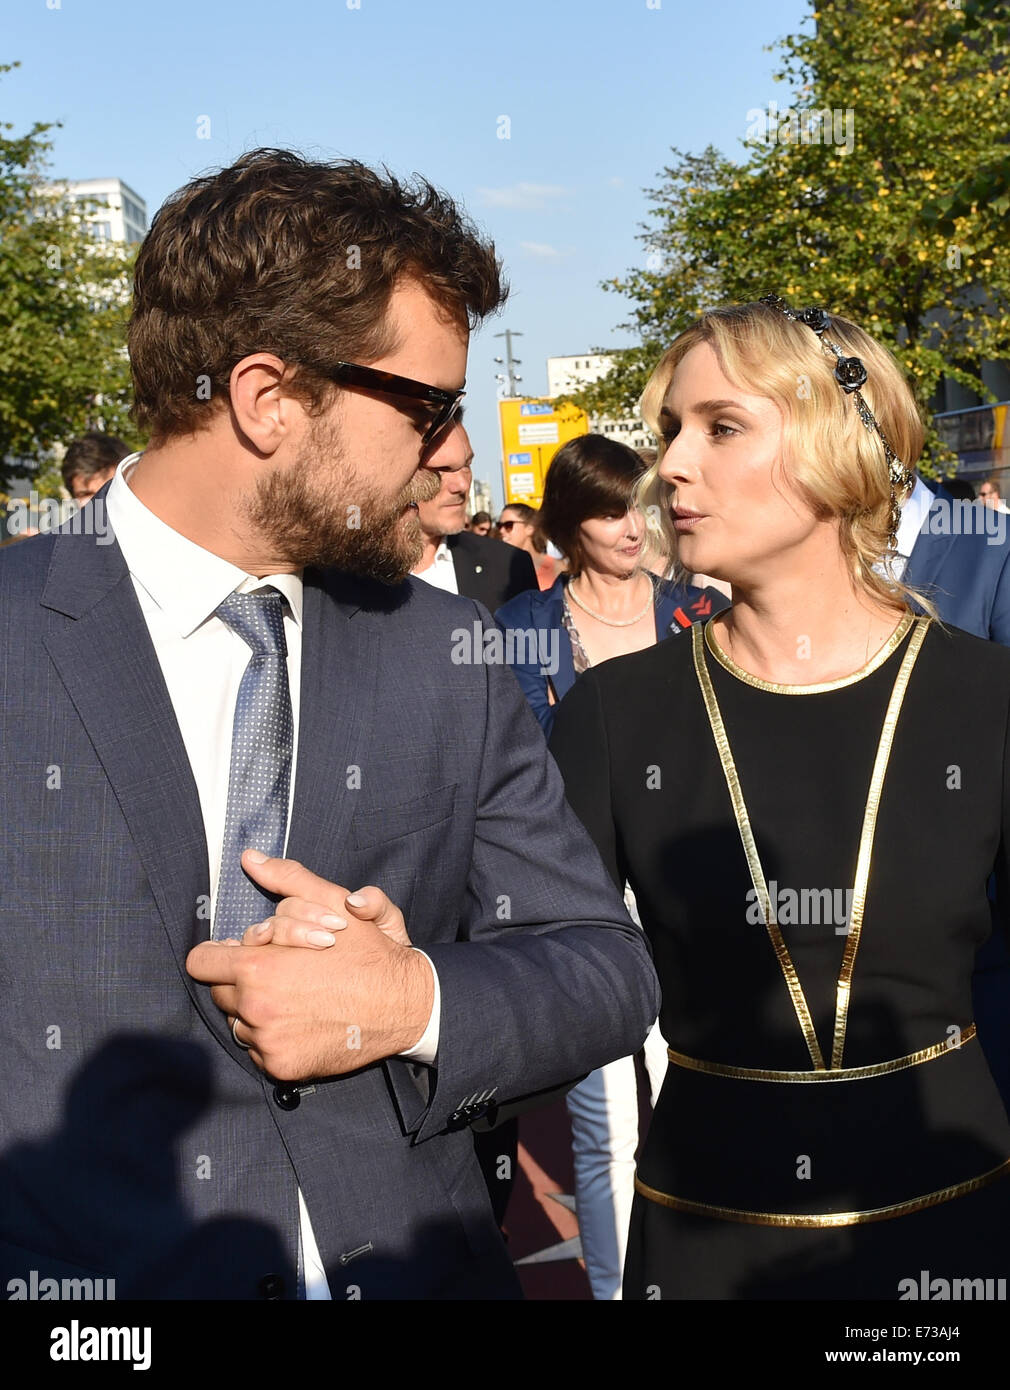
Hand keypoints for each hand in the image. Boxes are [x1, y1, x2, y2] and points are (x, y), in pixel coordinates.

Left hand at [186, 854, 431, 1078]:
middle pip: (218, 993)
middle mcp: (255, 1009)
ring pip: (238, 1022)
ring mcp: (266, 1042)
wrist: (405, 1004)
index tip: (238, 953)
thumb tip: (250, 858)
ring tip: (295, 997)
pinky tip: (303, 1021)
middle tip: (279, 972)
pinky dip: (274, 1036)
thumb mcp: (333, 903)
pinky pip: (257, 1049)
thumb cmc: (368, 953)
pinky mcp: (281, 1067)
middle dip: (241, 980)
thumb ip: (287, 879)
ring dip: (256, 1010)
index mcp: (258, 968)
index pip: (200, 963)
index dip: (217, 954)